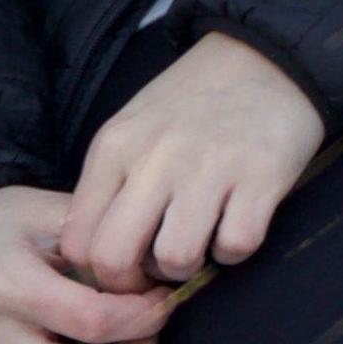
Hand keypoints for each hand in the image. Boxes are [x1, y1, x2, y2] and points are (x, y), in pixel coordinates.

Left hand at [57, 33, 326, 292]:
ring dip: (188, 268)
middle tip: (157, 272)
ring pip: (175, 260)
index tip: (124, 268)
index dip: (98, 273)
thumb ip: (108, 186)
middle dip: (134, 284)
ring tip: (199, 242)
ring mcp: (208, 167)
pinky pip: (235, 246)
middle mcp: (154, 158)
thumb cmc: (190, 106)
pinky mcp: (260, 177)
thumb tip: (91, 256)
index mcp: (114, 148)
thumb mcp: (131, 131)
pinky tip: (235, 224)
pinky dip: (234, 251)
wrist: (265, 59)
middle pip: (114, 260)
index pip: (78, 242)